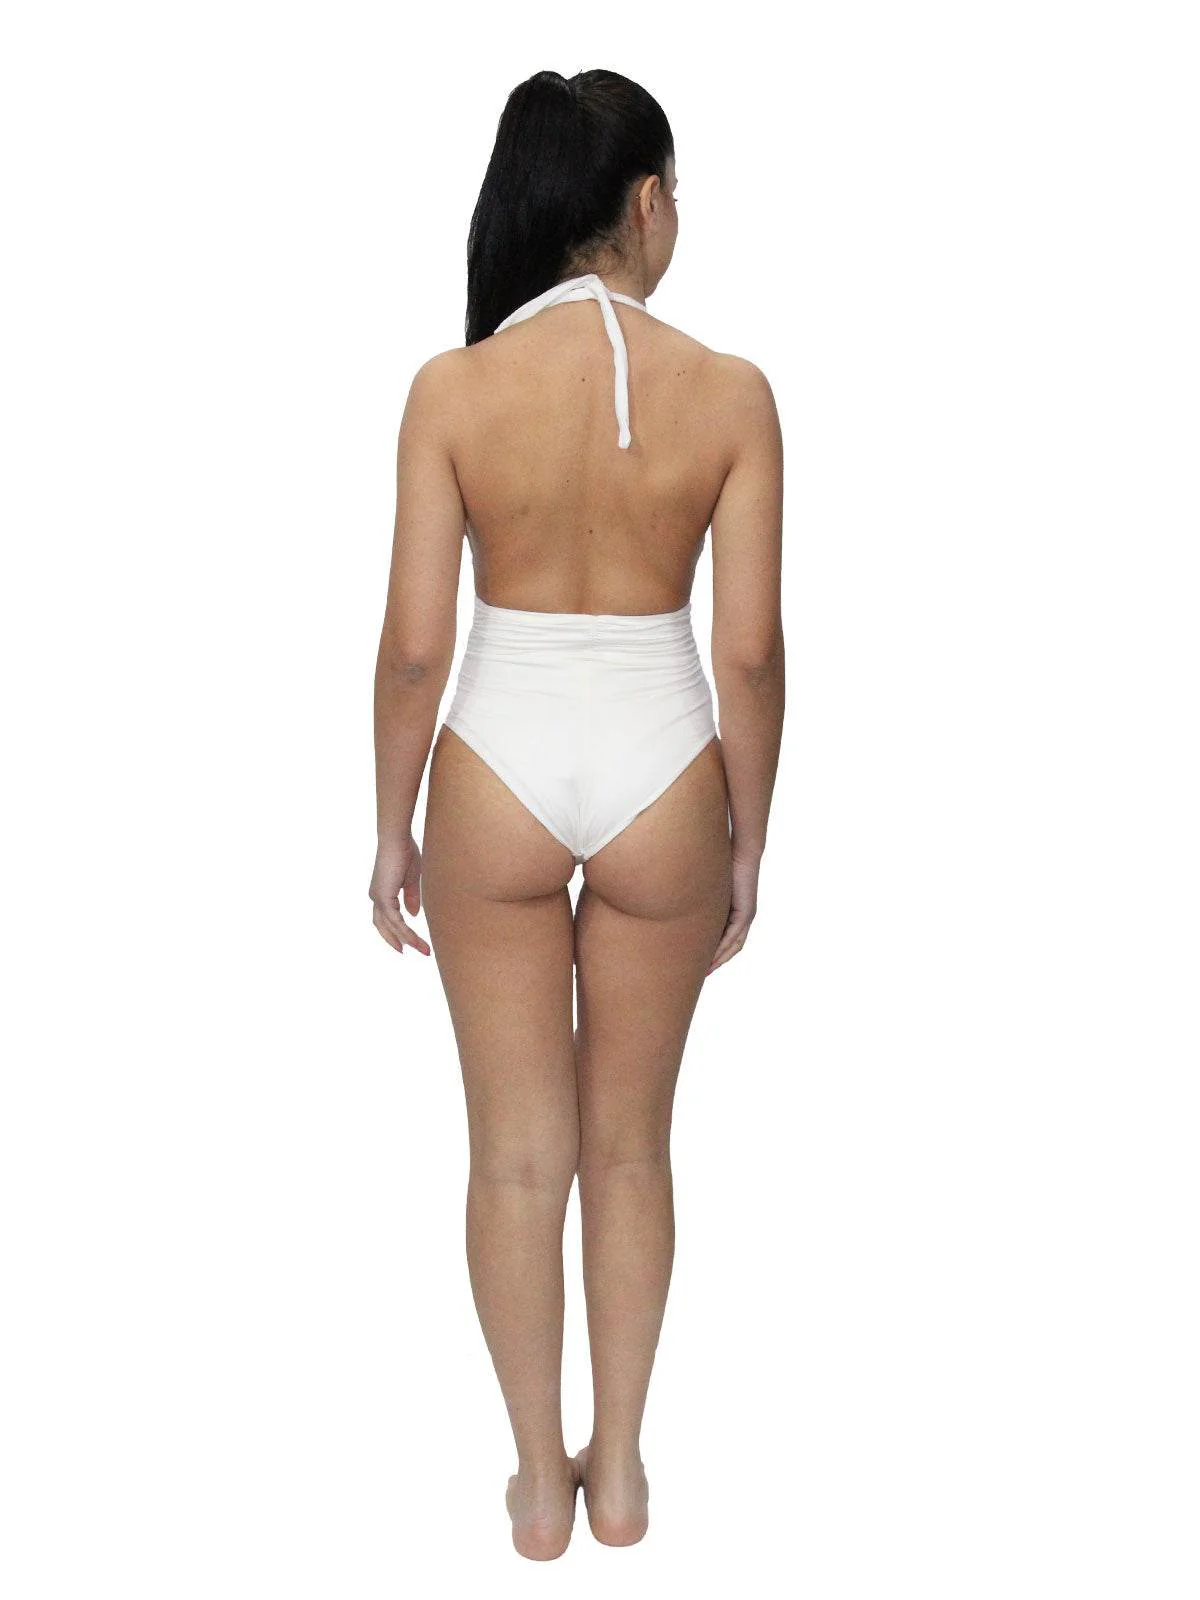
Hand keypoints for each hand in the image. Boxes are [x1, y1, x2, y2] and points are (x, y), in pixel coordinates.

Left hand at [369, 834, 431, 957]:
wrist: (397, 839)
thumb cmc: (405, 852)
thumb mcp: (411, 879)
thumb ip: (411, 897)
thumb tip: (413, 915)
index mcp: (381, 892)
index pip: (385, 917)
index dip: (393, 931)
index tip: (405, 943)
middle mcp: (376, 897)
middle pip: (383, 926)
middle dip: (394, 940)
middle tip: (406, 952)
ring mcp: (378, 898)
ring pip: (391, 927)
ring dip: (406, 940)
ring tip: (422, 950)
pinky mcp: (384, 898)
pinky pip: (396, 922)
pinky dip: (406, 932)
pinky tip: (415, 940)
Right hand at [706, 854, 759, 974]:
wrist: (740, 853)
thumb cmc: (723, 864)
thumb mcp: (709, 886)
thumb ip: (701, 896)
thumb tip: (681, 898)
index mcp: (735, 912)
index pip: (727, 938)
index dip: (716, 952)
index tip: (702, 962)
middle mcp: (744, 917)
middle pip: (732, 947)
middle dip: (718, 961)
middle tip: (703, 974)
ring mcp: (746, 916)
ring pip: (734, 945)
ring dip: (720, 959)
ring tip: (706, 970)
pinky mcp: (745, 914)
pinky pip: (734, 937)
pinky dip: (723, 949)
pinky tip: (713, 957)